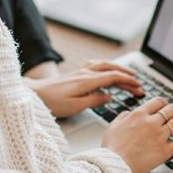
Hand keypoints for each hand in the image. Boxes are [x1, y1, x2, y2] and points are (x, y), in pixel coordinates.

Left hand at [28, 60, 143, 117]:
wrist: (34, 94)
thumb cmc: (52, 102)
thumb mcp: (75, 107)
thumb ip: (94, 101)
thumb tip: (109, 97)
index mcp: (87, 81)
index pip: (113, 77)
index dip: (128, 81)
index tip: (138, 87)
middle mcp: (85, 73)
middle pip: (111, 69)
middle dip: (126, 75)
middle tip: (138, 83)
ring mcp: (80, 72)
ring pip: (104, 65)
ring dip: (118, 69)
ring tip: (128, 75)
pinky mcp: (76, 74)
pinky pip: (96, 66)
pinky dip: (107, 67)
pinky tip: (108, 71)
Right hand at [101, 96, 172, 172]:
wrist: (114, 164)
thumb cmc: (111, 149)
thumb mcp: (112, 127)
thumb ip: (123, 117)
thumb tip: (129, 113)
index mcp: (139, 115)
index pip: (156, 102)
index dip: (163, 103)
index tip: (164, 105)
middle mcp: (152, 122)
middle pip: (170, 110)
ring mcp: (160, 136)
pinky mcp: (166, 150)